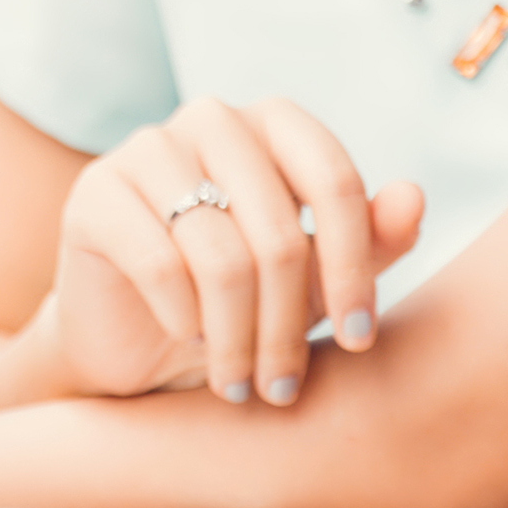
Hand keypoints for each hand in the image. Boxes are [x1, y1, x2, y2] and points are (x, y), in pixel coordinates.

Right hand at [43, 98, 424, 405]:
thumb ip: (369, 242)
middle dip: (288, 326)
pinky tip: (189, 339)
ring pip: (220, 257)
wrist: (132, 340)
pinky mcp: (94, 192)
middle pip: (277, 231)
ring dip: (237, 338)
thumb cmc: (238, 304)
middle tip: (283, 388)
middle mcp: (211, 118)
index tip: (360, 341)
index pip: (334, 181)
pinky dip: (184, 319)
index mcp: (274, 123)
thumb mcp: (315, 283)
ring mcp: (147, 148)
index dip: (355, 267)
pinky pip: (159, 266)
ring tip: (241, 383)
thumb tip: (413, 197)